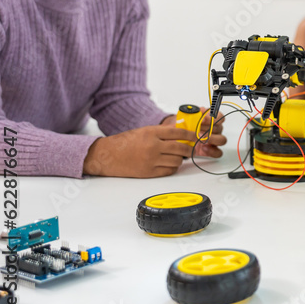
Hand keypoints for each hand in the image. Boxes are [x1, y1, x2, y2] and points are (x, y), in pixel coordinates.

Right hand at [84, 125, 203, 177]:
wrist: (108, 155)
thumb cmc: (126, 142)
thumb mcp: (144, 131)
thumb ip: (162, 132)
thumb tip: (182, 131)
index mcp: (151, 133)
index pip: (178, 132)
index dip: (191, 134)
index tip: (197, 135)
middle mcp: (152, 146)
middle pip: (180, 147)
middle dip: (189, 148)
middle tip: (191, 148)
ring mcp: (151, 160)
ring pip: (176, 160)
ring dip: (180, 158)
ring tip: (177, 156)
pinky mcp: (149, 172)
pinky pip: (169, 171)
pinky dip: (173, 167)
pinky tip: (170, 164)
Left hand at [160, 108, 226, 156]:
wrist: (178, 136)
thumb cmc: (184, 126)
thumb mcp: (184, 118)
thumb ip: (190, 114)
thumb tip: (196, 111)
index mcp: (212, 119)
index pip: (219, 116)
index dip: (213, 118)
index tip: (202, 119)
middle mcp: (216, 129)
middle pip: (219, 128)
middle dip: (208, 129)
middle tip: (197, 131)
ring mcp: (215, 140)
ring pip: (222, 139)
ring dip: (212, 139)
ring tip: (200, 139)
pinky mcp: (212, 150)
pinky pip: (218, 152)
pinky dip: (212, 150)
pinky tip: (203, 148)